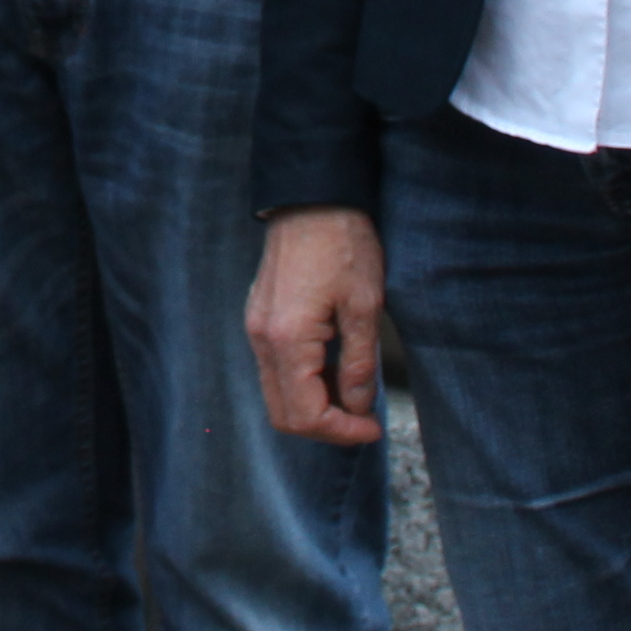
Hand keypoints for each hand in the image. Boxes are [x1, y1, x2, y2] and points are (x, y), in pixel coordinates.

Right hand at [246, 206, 388, 446]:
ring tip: (354, 391)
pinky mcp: (261, 318)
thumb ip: (359, 365)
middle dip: (325, 427)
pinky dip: (304, 382)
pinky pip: (276, 369)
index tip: (373, 428)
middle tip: (363, 420)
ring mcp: (257, 328)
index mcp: (287, 339)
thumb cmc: (342, 244)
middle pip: (283, 414)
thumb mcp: (365, 307)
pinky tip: (334, 368)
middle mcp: (262, 339)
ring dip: (315, 404)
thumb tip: (357, 407)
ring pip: (278, 394)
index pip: (304, 415)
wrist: (311, 198)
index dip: (341, 432)